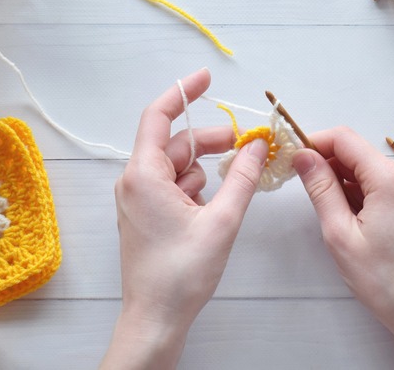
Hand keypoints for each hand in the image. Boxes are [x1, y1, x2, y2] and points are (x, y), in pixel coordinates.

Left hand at [101, 68, 268, 368]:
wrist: (156, 317)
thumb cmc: (182, 274)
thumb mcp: (222, 221)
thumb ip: (243, 178)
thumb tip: (259, 146)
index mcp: (144, 175)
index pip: (158, 116)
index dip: (183, 92)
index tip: (207, 77)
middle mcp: (134, 181)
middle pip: (175, 143)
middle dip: (210, 140)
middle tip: (247, 145)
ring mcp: (138, 199)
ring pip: (176, 166)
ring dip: (206, 167)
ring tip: (234, 183)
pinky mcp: (144, 214)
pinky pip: (172, 186)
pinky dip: (196, 186)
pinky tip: (215, 205)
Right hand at [292, 127, 393, 368]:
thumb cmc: (384, 280)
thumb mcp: (340, 234)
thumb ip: (320, 189)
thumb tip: (302, 156)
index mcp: (390, 179)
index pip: (344, 139)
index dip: (313, 142)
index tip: (291, 157)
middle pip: (355, 151)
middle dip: (325, 163)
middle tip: (302, 188)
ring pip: (364, 167)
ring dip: (341, 180)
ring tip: (329, 214)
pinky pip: (377, 181)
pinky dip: (357, 191)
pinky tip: (348, 217)